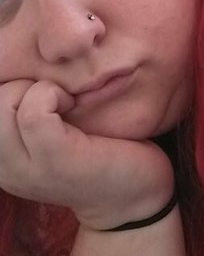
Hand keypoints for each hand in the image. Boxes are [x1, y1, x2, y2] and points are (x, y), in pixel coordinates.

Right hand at [0, 79, 174, 229]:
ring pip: (4, 101)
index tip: (44, 97)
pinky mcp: (54, 160)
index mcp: (2, 159)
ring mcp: (26, 168)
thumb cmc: (98, 152)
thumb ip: (27, 112)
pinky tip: (74, 104)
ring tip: (65, 102)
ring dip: (37, 87)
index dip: (11, 86)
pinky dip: (53, 94)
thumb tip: (11, 60)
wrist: (137, 195)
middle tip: (57, 97)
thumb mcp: (51, 133)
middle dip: (21, 83)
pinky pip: (33, 112)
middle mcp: (4, 168)